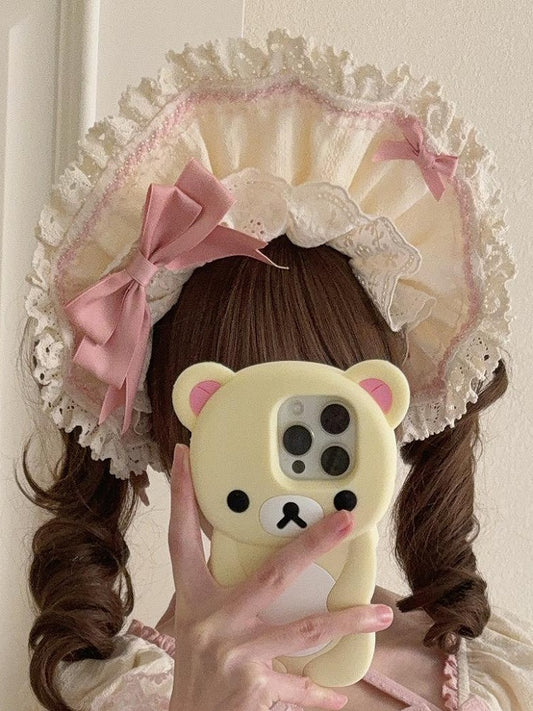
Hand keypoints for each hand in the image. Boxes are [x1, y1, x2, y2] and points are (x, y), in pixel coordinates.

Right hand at [168, 444, 392, 710]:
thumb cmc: (196, 670)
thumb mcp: (198, 623)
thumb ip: (225, 591)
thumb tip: (261, 561)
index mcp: (196, 598)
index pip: (184, 538)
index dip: (182, 497)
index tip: (184, 457)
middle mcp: (214, 621)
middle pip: (272, 572)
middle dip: (314, 543)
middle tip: (346, 521)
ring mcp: (236, 654)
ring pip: (305, 629)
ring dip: (347, 621)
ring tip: (381, 613)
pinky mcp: (254, 689)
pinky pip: (300, 687)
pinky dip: (321, 691)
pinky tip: (341, 692)